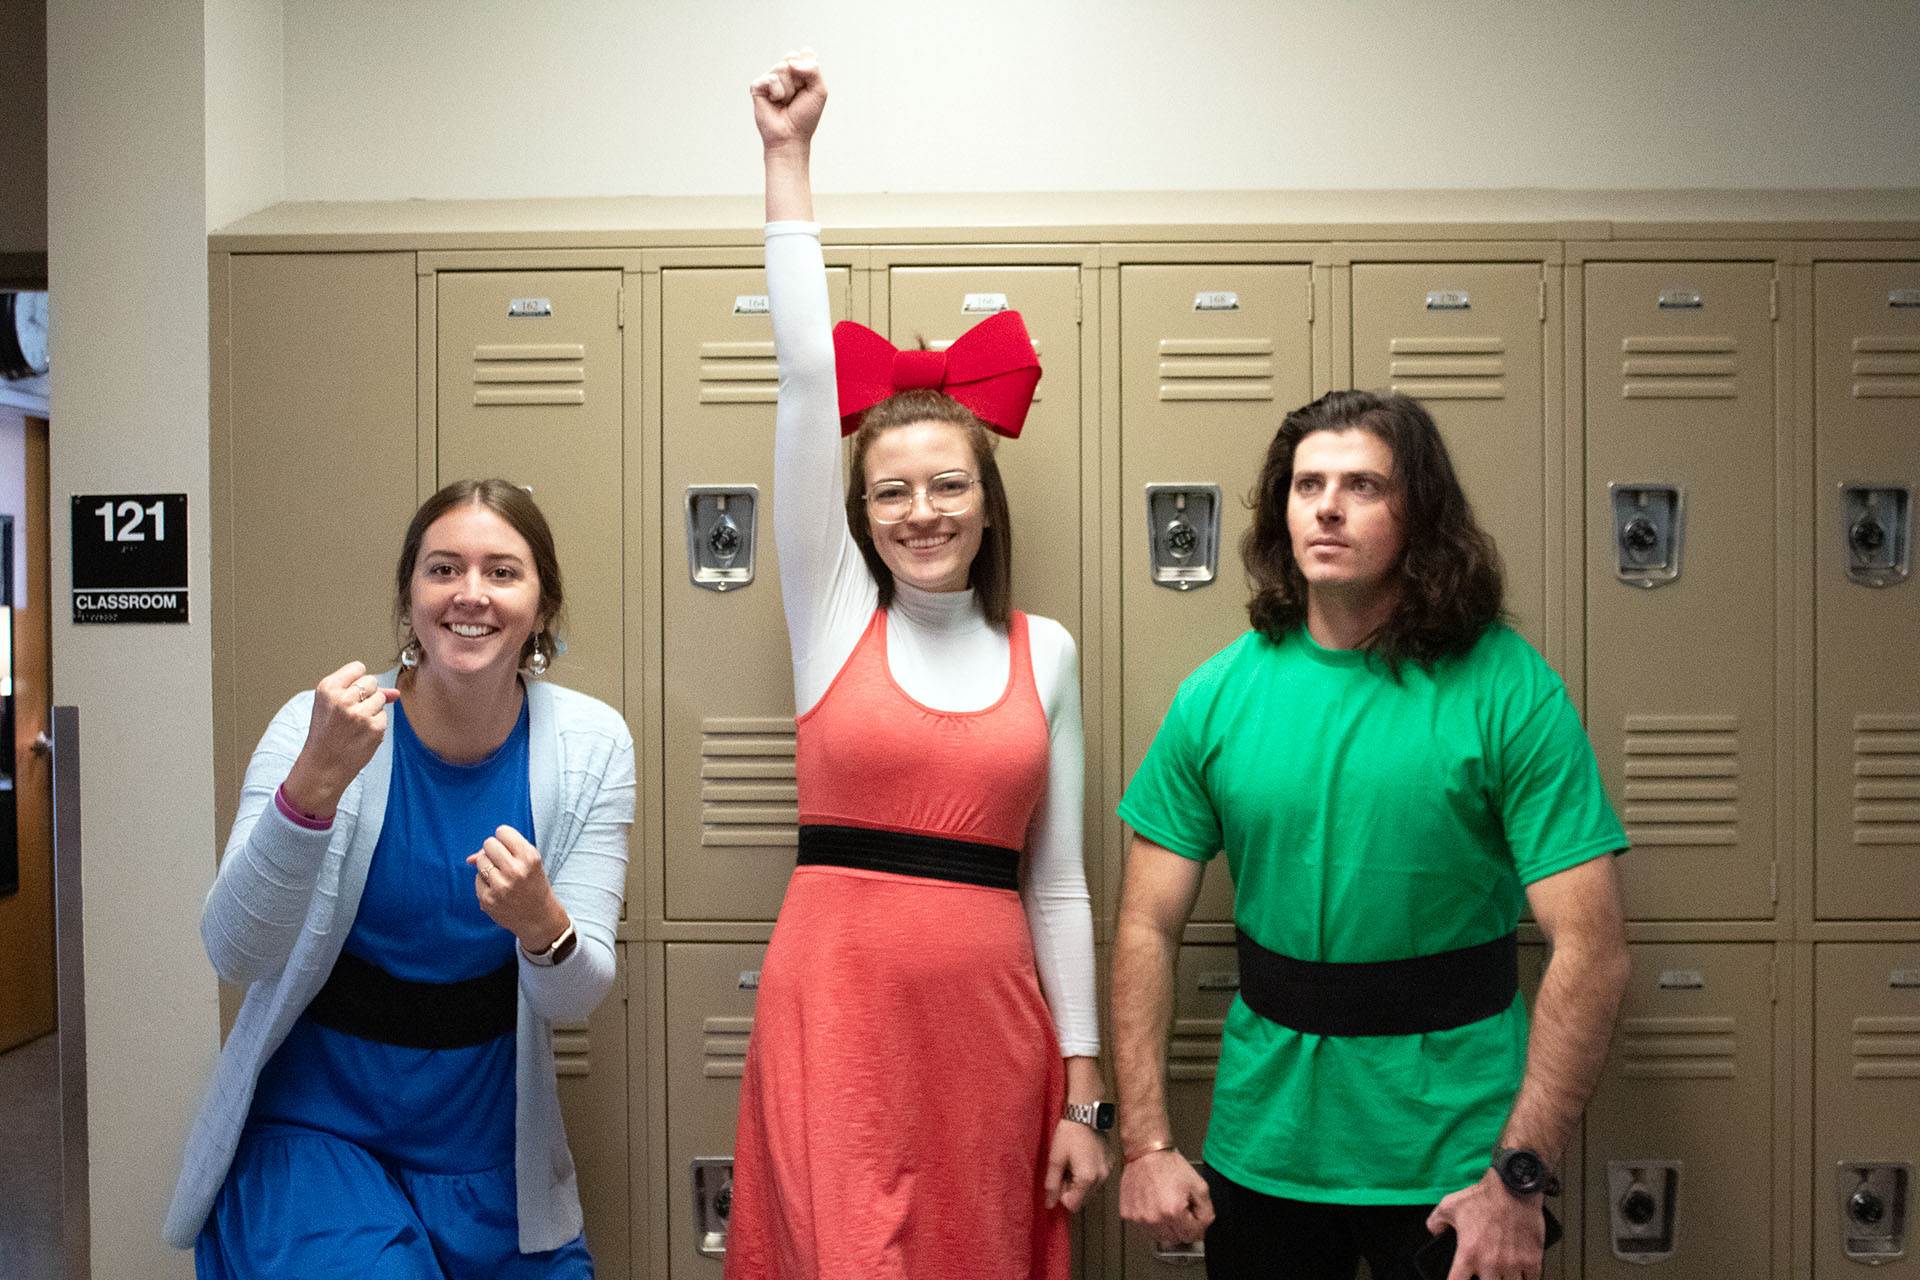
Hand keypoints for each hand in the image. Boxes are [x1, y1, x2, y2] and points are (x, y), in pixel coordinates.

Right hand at [282, 661, 399, 818]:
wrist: (323, 765)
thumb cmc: (327, 733)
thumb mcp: (331, 705)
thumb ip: (360, 691)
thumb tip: (396, 693)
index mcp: (327, 688)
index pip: (358, 667)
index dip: (357, 681)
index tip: (349, 694)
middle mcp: (343, 698)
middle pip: (372, 681)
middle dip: (366, 694)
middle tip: (349, 713)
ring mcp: (359, 714)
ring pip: (381, 698)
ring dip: (372, 709)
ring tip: (354, 724)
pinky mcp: (374, 728)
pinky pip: (384, 716)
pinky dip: (376, 724)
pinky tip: (360, 735)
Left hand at [468, 824, 568, 951]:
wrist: (539, 917)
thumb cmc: (533, 885)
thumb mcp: (529, 863)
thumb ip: (503, 851)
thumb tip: (469, 859)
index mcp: (529, 857)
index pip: (503, 831)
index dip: (504, 839)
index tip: (509, 848)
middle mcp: (515, 871)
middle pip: (489, 844)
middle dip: (493, 850)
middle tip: (503, 862)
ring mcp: (500, 886)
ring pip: (480, 860)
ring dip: (487, 866)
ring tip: (501, 876)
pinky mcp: (488, 900)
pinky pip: (477, 879)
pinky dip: (485, 882)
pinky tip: (498, 890)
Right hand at [750, 48, 825, 150]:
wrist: (791, 136)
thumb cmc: (805, 117)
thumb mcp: (819, 91)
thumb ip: (813, 69)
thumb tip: (792, 61)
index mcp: (799, 71)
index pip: (804, 54)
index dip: (808, 69)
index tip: (808, 87)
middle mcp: (784, 72)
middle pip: (791, 57)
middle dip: (798, 78)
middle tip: (796, 96)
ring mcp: (770, 79)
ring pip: (781, 67)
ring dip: (788, 89)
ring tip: (786, 102)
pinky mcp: (758, 86)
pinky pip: (769, 78)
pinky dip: (776, 92)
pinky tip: (775, 102)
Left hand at [1044, 1119, 1109, 1212]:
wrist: (1086, 1114)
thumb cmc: (1068, 1135)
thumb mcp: (1055, 1159)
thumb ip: (1052, 1185)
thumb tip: (1049, 1206)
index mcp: (1087, 1179)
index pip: (1073, 1205)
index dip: (1062, 1194)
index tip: (1060, 1176)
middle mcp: (1101, 1179)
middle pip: (1082, 1198)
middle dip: (1071, 1188)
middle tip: (1066, 1167)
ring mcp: (1108, 1171)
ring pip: (1090, 1189)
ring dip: (1080, 1181)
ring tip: (1075, 1161)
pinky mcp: (1111, 1164)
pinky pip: (1098, 1178)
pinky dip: (1089, 1173)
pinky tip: (1083, 1156)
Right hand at [1119, 1147, 1212, 1245]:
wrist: (1146, 1152)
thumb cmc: (1169, 1165)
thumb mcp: (1199, 1185)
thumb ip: (1206, 1211)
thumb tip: (1203, 1228)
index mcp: (1173, 1211)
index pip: (1191, 1236)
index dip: (1196, 1225)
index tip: (1193, 1215)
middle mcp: (1154, 1218)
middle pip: (1176, 1239)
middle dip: (1181, 1226)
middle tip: (1180, 1207)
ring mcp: (1139, 1218)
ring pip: (1159, 1236)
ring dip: (1166, 1226)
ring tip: (1165, 1205)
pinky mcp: (1128, 1214)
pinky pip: (1145, 1228)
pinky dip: (1151, 1220)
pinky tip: (1153, 1204)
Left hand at [1425, 1168, 1546, 1279]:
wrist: (1512, 1187)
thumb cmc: (1484, 1196)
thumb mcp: (1449, 1205)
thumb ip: (1436, 1221)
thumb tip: (1434, 1231)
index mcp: (1468, 1253)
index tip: (1459, 1279)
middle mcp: (1490, 1263)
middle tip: (1486, 1273)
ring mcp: (1513, 1264)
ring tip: (1503, 1274)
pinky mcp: (1532, 1260)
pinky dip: (1527, 1279)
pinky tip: (1522, 1275)